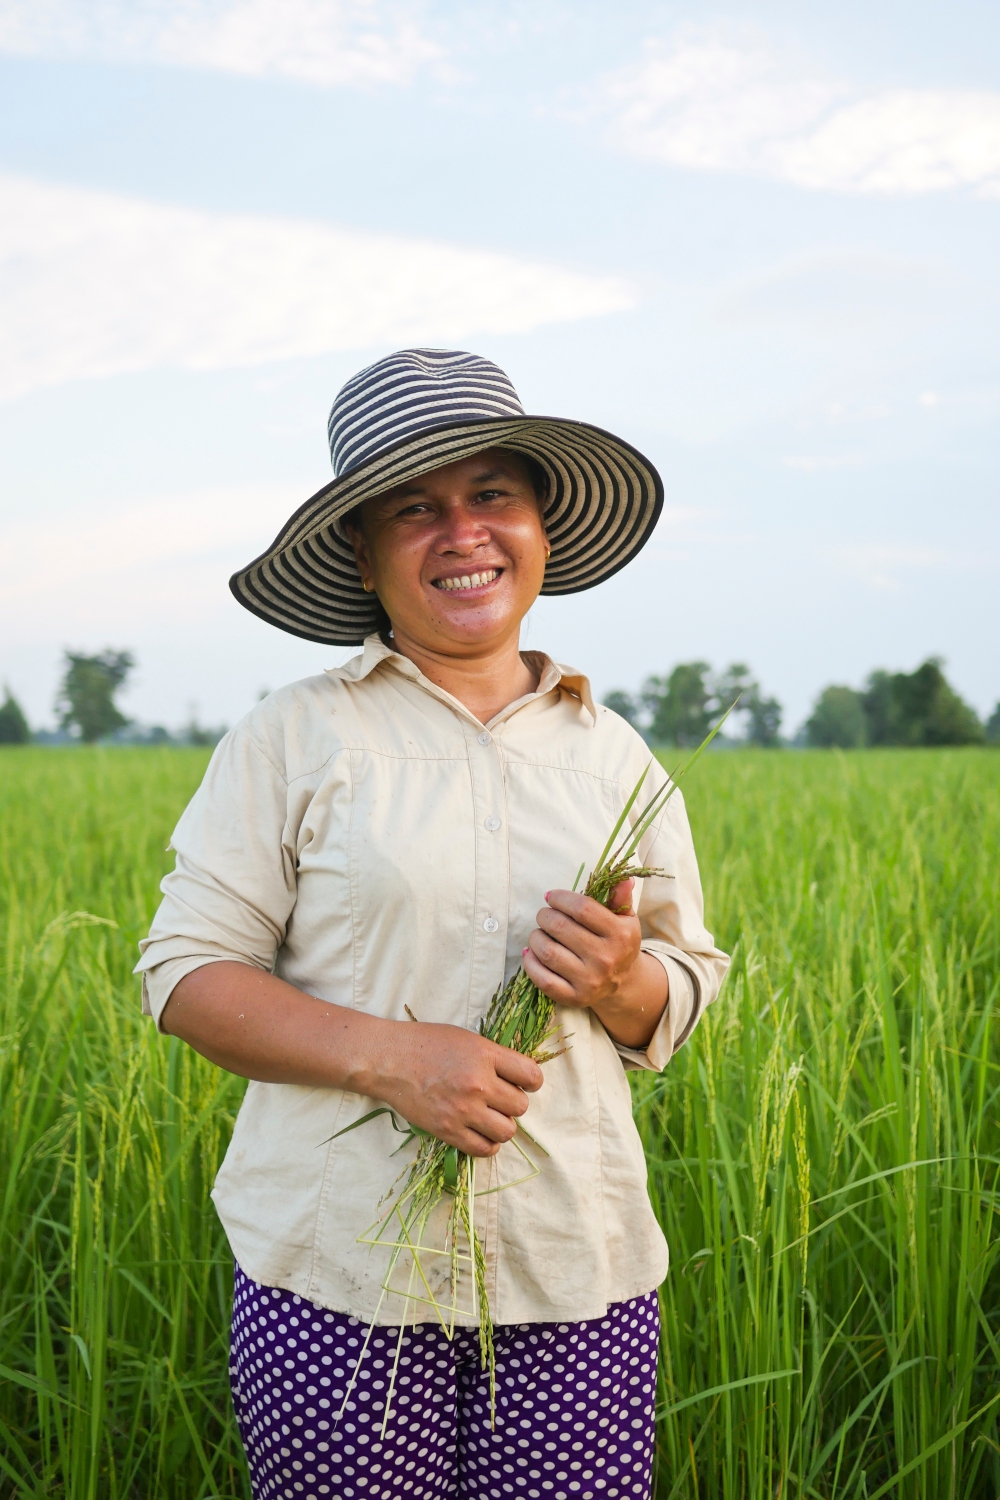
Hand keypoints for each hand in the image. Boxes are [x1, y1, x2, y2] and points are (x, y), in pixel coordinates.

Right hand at [162, 963, 542, 1158]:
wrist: (385, 1059)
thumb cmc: (424, 1042)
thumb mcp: (465, 1038)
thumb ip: (494, 1055)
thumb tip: (521, 1074)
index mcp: (485, 1054)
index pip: (532, 1076)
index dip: (531, 1080)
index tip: (522, 1081)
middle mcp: (478, 1083)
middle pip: (521, 1106)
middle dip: (514, 1102)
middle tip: (499, 1097)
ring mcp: (463, 1110)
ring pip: (507, 1130)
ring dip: (502, 1124)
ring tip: (489, 1115)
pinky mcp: (448, 1131)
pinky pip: (484, 1148)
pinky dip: (487, 1143)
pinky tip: (478, 1131)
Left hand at [522, 878, 667, 1048]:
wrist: (622, 983)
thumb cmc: (618, 942)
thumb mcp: (626, 918)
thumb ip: (620, 897)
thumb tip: (623, 878)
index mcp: (620, 935)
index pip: (582, 909)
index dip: (561, 898)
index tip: (552, 896)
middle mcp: (606, 959)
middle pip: (560, 928)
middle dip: (545, 915)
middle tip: (544, 914)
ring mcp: (590, 981)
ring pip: (548, 952)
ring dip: (536, 936)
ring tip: (539, 932)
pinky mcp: (574, 997)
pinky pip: (543, 979)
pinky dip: (530, 962)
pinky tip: (531, 952)